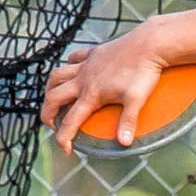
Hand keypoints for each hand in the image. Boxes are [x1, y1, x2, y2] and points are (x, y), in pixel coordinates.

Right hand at [39, 17, 179, 155]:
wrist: (148, 45)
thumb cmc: (143, 73)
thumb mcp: (137, 100)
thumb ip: (128, 122)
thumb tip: (125, 143)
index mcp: (91, 94)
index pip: (71, 120)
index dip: (64, 138)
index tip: (65, 151)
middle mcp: (83, 79)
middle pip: (54, 97)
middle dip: (48, 114)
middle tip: (51, 125)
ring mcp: (86, 64)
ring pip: (57, 75)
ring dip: (51, 88)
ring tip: (52, 98)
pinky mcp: (93, 52)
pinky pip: (74, 57)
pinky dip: (68, 64)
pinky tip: (71, 69)